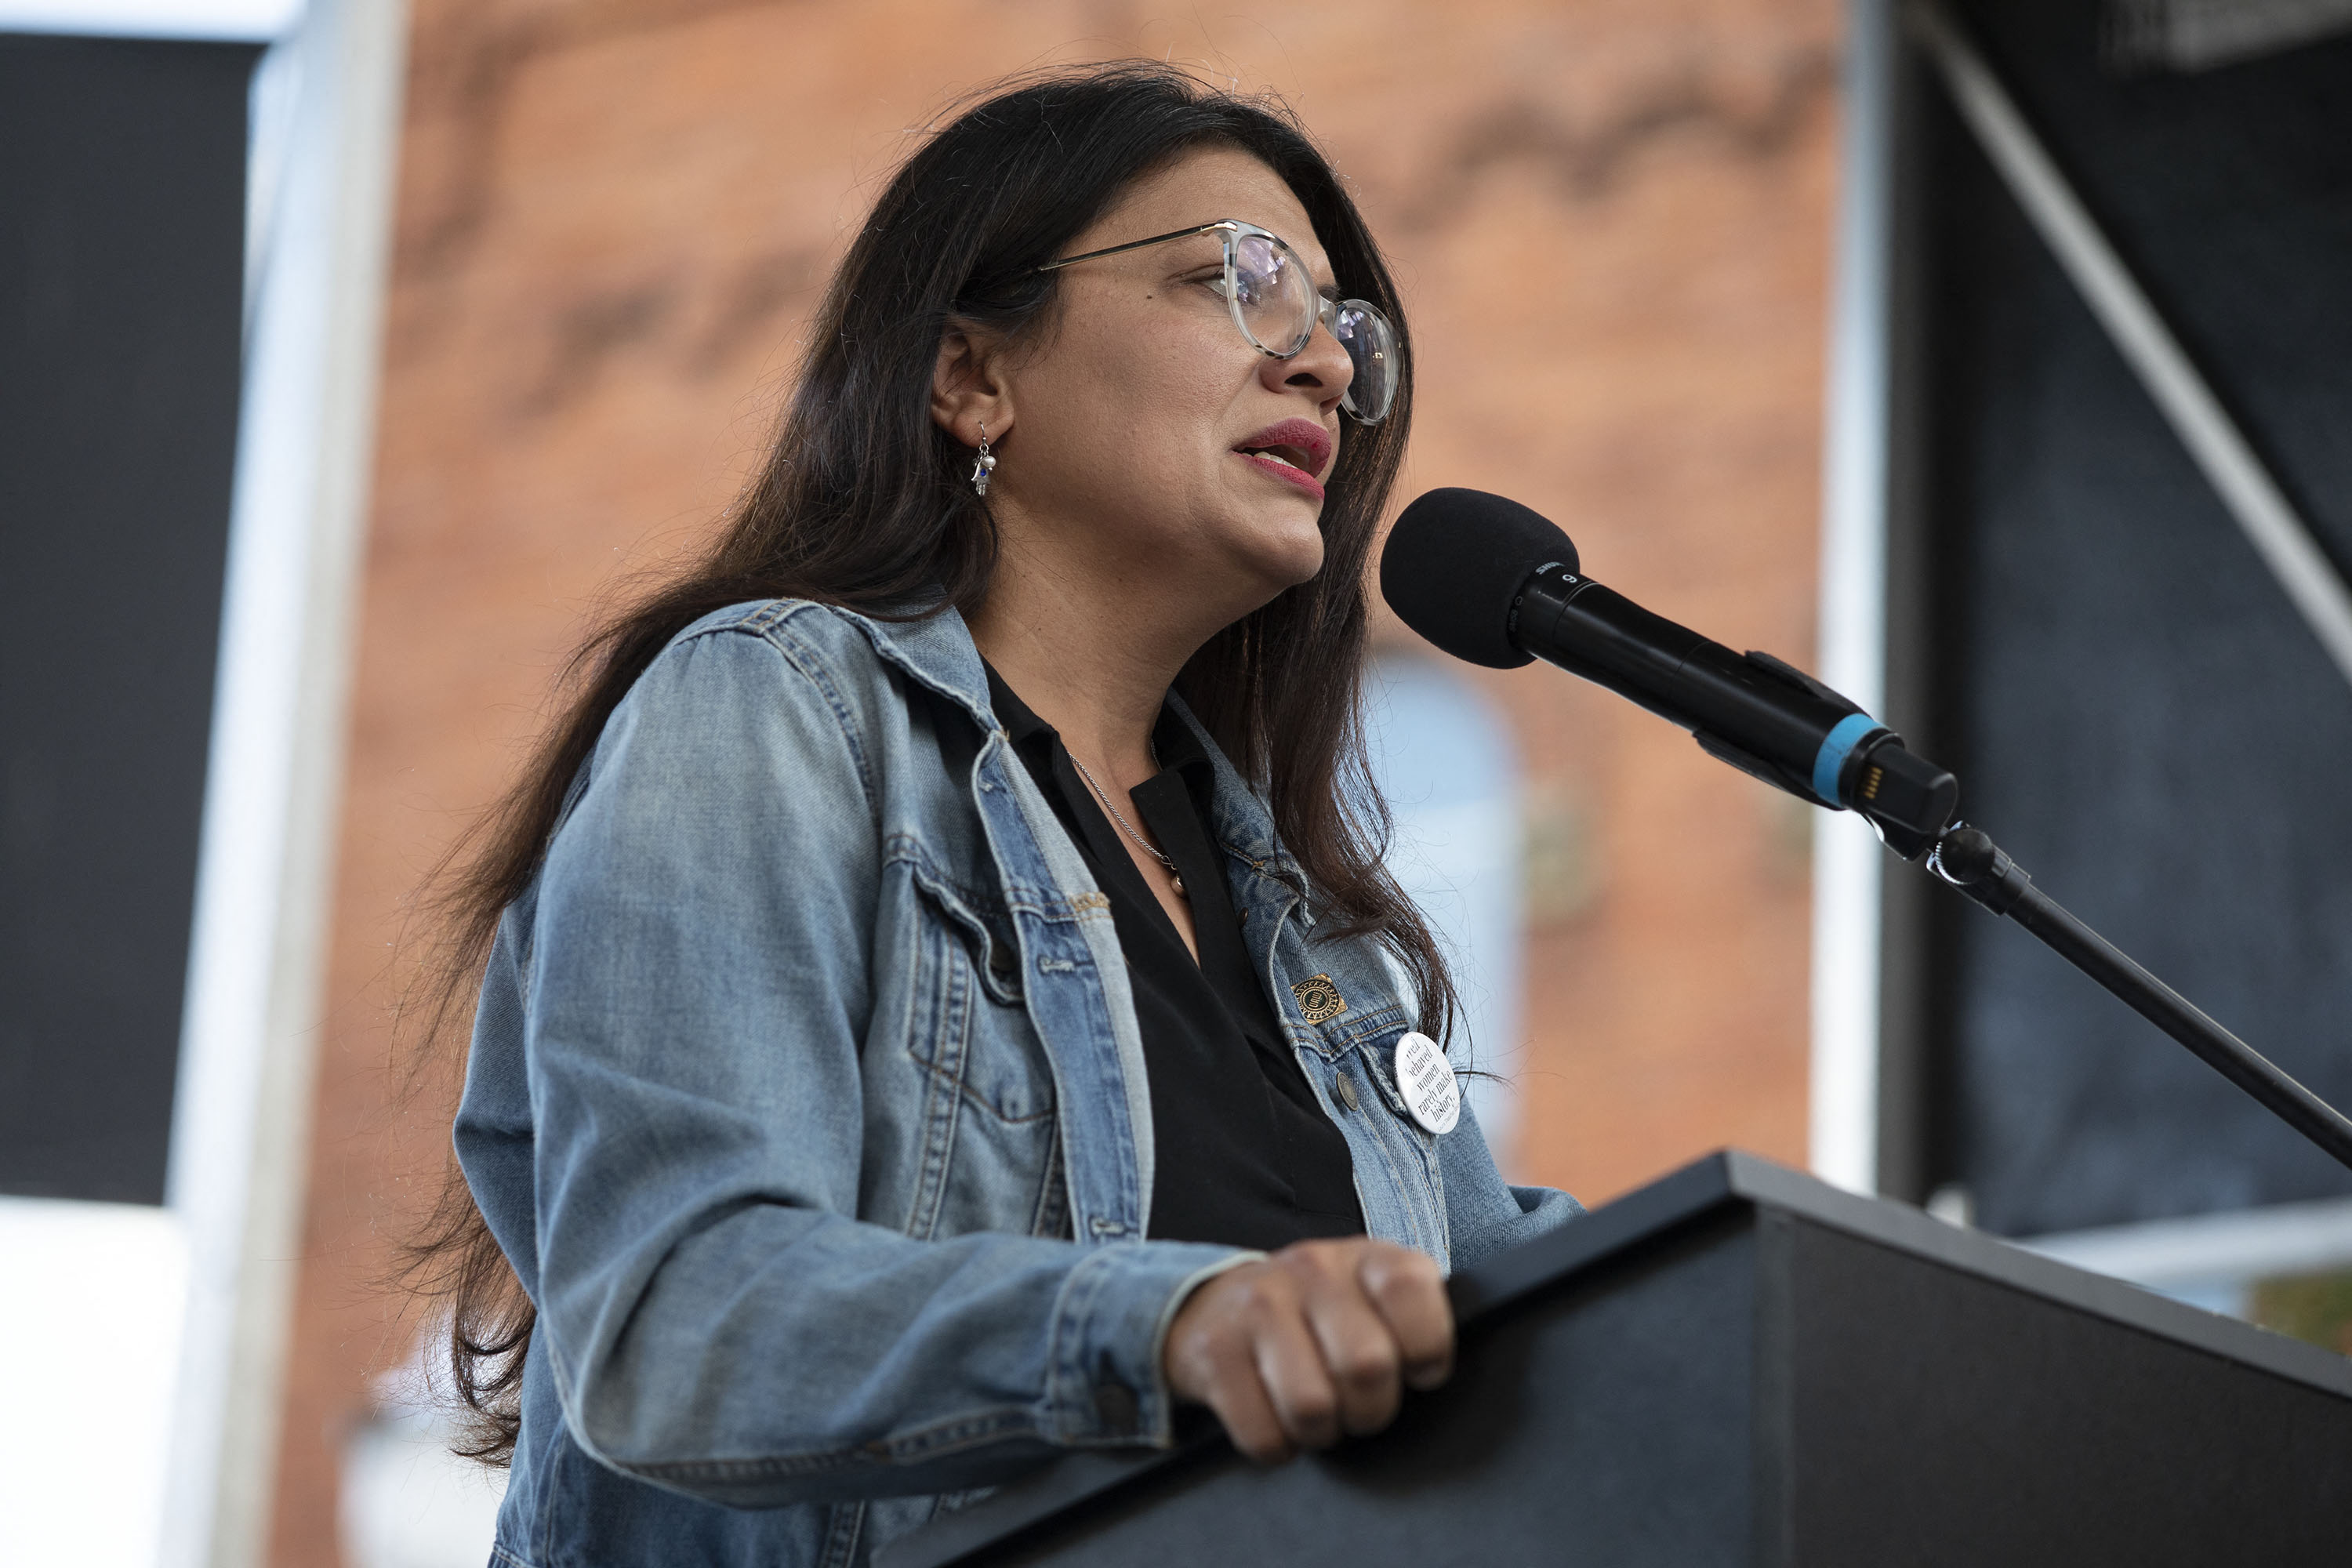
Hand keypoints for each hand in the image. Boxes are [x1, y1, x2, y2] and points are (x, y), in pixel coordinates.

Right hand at [1160, 1237, 1453, 1463]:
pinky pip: (1264, 1434)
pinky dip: (1277, 1445)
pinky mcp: (1213, 1351)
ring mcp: (1256, 1306)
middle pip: (1366, 1366)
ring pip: (1313, 1408)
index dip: (1426, 1347)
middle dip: (1371, 1409)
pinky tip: (1276, 1415)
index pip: (1411, 1290)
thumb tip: (1439, 1372)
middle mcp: (1310, 1269)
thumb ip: (1412, 1319)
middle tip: (1359, 1405)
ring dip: (1321, 1431)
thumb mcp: (1372, 1298)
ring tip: (1318, 1412)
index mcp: (1365, 1257)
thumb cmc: (1318, 1315)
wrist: (1216, 1305)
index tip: (1416, 1369)